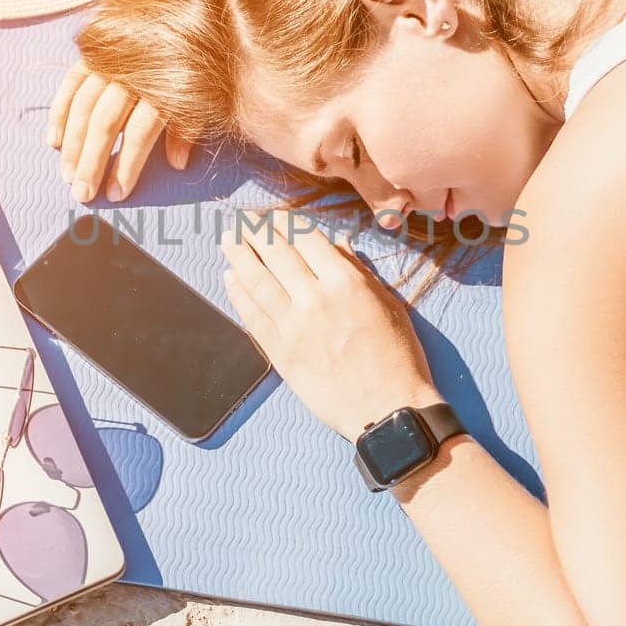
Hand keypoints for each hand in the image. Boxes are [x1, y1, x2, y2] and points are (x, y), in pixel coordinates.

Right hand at [45, 59, 192, 202]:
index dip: (128, 165)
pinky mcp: (92, 53)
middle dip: (92, 161)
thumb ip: (187, 128)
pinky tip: (53, 141)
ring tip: (67, 175)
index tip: (117, 194)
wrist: (179, 15)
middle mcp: (132, 73)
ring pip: (84, 106)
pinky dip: (59, 111)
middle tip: (82, 194)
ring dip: (73, 143)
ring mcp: (109, 61)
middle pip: (106, 122)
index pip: (140, 132)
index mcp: (162, 86)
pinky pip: (70, 83)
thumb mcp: (202, 97)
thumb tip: (177, 163)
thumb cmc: (195, 65)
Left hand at [218, 209, 438, 443]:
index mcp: (346, 283)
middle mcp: (314, 299)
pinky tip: (230, 277)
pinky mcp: (279, 353)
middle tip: (242, 219)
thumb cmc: (398, 358)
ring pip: (256, 280)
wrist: (388, 409)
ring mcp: (292, 327)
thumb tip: (336, 244)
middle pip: (276, 254)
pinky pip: (252, 315)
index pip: (307, 240)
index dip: (287, 224)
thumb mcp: (390, 305)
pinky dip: (238, 293)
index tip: (274, 216)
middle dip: (255, 231)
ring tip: (227, 238)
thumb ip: (359, 271)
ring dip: (238, 255)